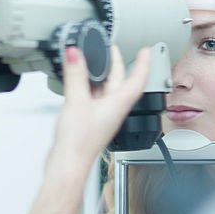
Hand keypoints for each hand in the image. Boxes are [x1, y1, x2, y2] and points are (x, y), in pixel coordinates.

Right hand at [48, 44, 150, 171]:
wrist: (68, 164)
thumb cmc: (80, 142)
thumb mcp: (77, 101)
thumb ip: (75, 75)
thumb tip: (75, 54)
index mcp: (119, 104)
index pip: (138, 80)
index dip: (143, 64)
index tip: (146, 51)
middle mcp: (114, 110)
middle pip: (119, 82)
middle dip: (116, 64)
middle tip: (112, 49)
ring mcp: (102, 116)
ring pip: (105, 91)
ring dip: (101, 75)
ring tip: (95, 60)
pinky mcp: (90, 121)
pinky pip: (93, 99)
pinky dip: (88, 86)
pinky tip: (78, 82)